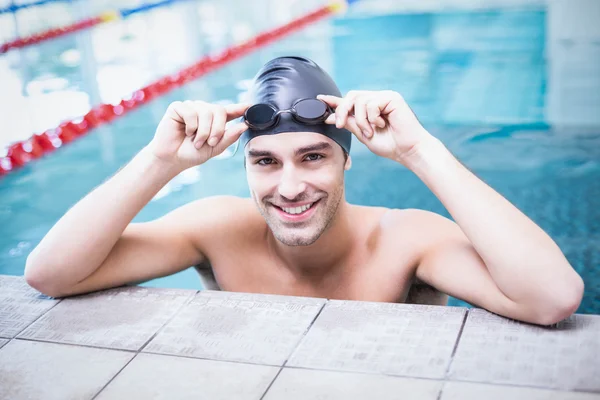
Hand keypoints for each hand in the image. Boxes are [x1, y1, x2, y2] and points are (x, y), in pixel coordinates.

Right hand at [147, 100, 249, 170]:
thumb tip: (244, 126)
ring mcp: (191, 107)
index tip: (250, 106)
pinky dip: (191, 126)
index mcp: (214, 120)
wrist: (172, 159)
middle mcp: (204, 110)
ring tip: (196, 142)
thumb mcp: (215, 148)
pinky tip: (186, 132)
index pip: (229, 110)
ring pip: (206, 111)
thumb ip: (229, 137)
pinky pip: (191, 112)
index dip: (240, 108)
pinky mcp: (178, 107)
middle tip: (210, 142)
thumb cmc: (192, 153)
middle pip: (219, 110)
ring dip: (203, 131)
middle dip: (217, 129)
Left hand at [318, 90, 438, 165]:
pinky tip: (381, 125)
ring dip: (360, 120)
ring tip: (370, 132)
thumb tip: (330, 117)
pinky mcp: (392, 98)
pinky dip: (372, 118)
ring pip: (359, 101)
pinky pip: (372, 103)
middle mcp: (377, 99)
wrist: (408, 151)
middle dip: (342, 110)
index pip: (350, 101)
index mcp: (370, 108)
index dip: (335, 100)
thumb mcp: (363, 135)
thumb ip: (350, 124)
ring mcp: (385, 97)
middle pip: (351, 96)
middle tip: (338, 125)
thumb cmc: (390, 145)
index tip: (320, 99)